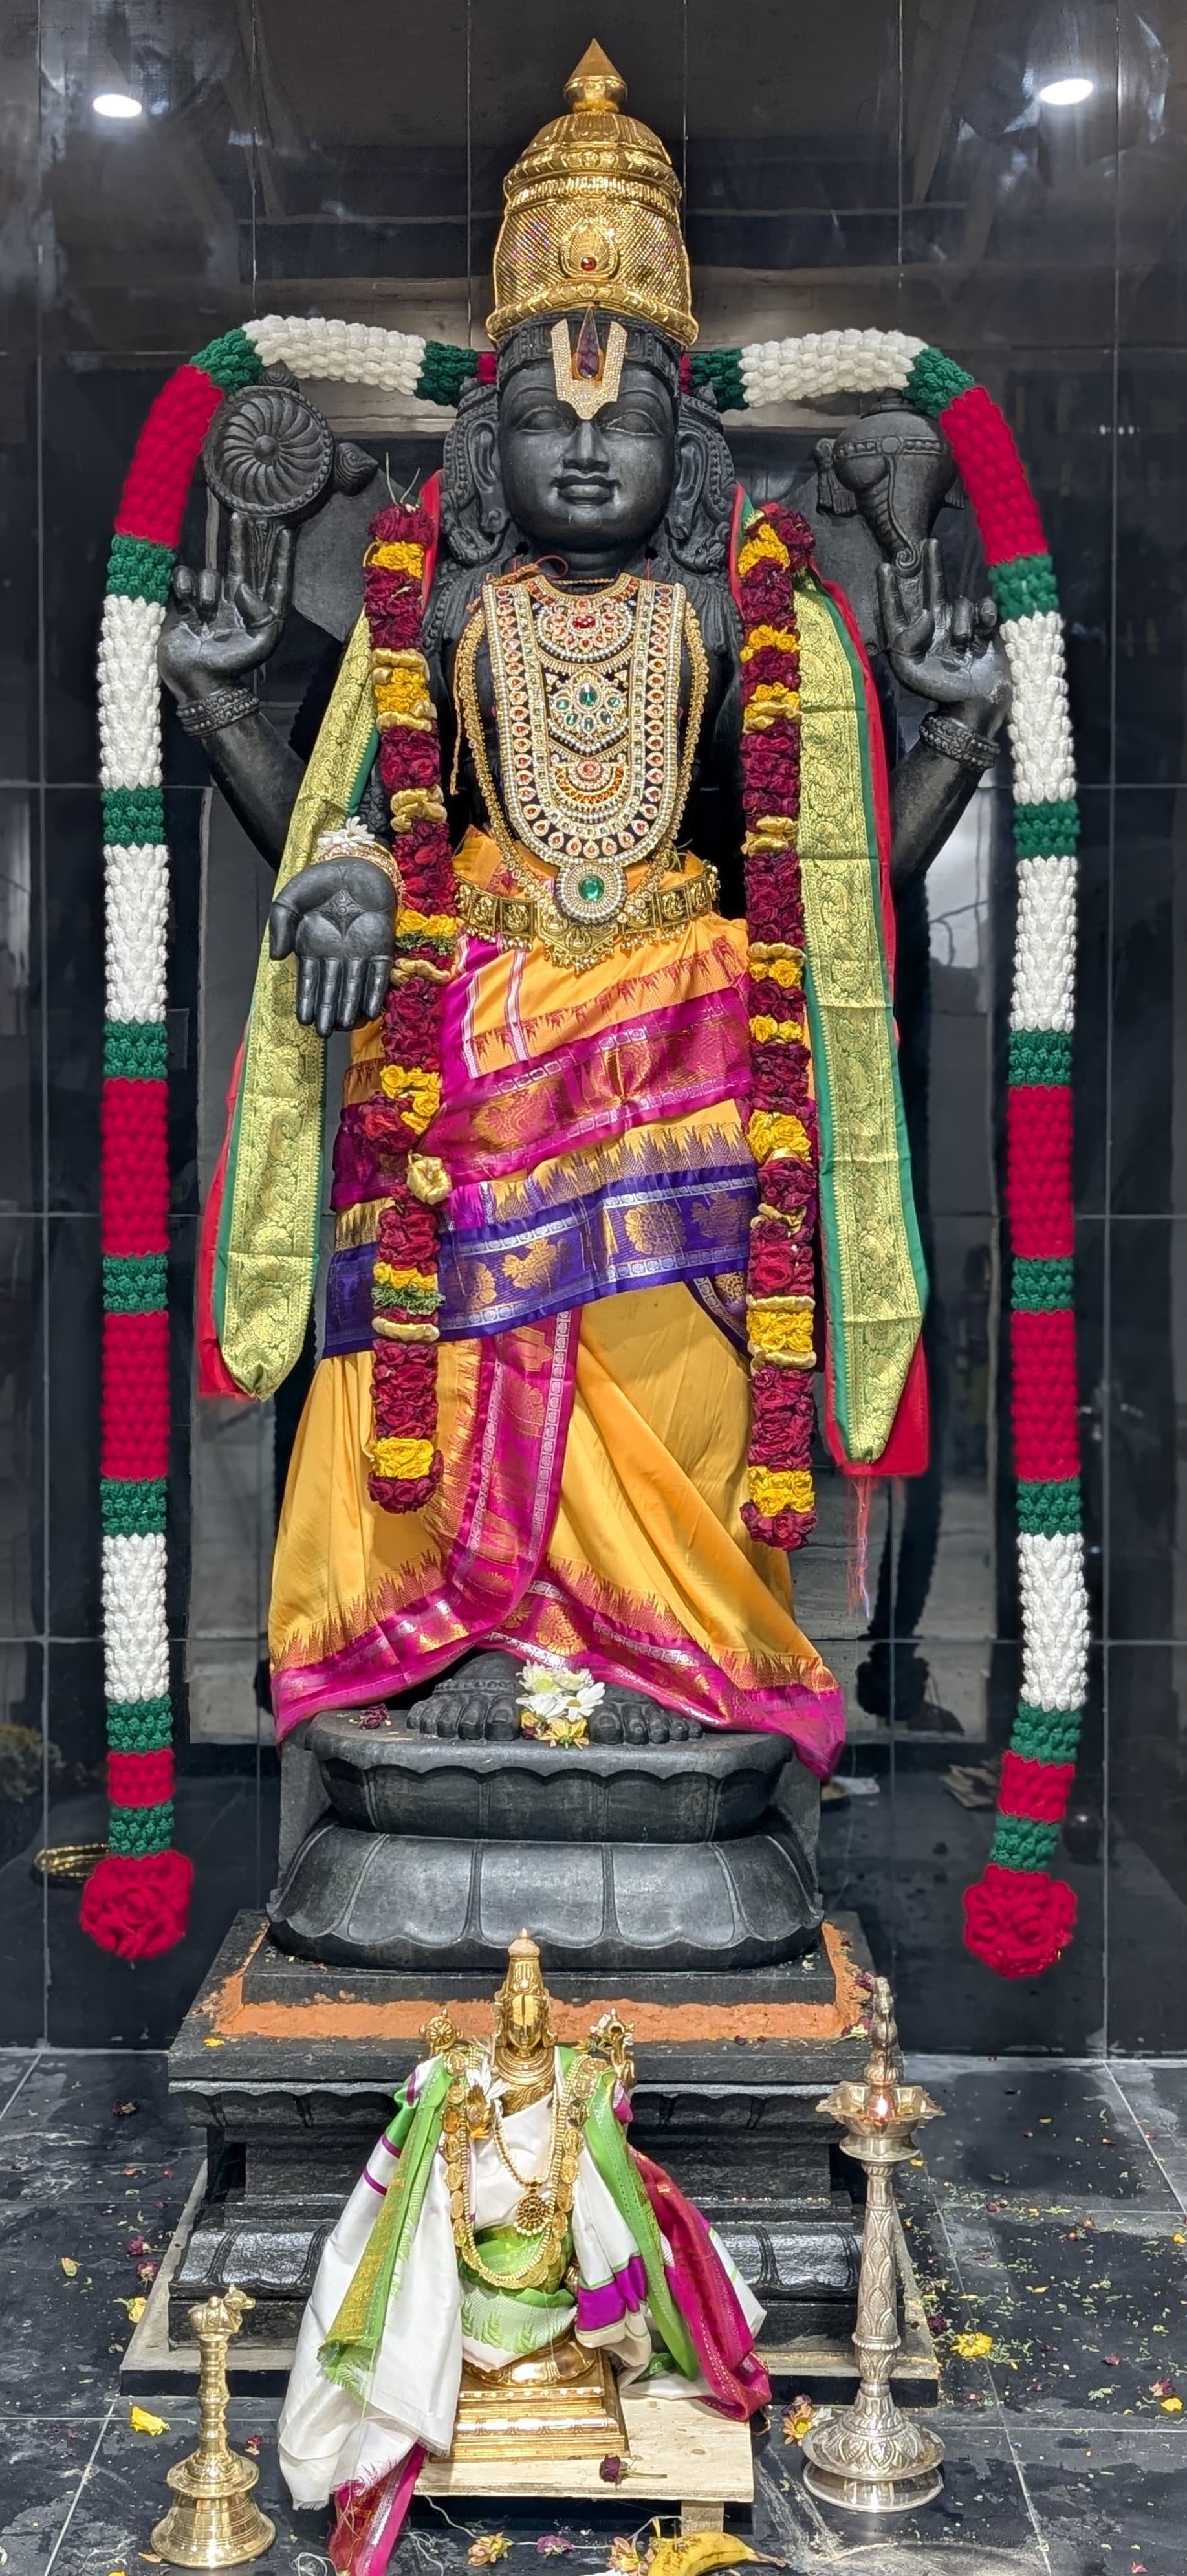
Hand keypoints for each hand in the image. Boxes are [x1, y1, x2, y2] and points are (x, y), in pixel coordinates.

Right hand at [158, 512, 293, 703]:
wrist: (199, 683)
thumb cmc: (234, 666)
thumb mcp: (261, 642)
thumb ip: (262, 612)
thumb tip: (242, 585)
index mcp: (258, 610)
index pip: (273, 576)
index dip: (280, 555)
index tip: (285, 531)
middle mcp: (234, 602)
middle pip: (241, 562)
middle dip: (242, 539)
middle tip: (242, 514)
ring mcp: (208, 602)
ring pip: (209, 573)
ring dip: (206, 586)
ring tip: (203, 611)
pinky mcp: (184, 604)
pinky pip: (184, 577)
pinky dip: (183, 583)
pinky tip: (185, 600)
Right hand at [268, 858, 393, 1036]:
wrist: (354, 863)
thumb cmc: (320, 881)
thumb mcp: (289, 898)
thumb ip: (279, 925)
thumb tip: (276, 957)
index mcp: (313, 947)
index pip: (309, 980)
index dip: (306, 1000)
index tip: (303, 1020)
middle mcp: (336, 955)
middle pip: (331, 988)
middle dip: (327, 1011)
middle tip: (323, 1033)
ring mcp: (360, 951)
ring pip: (355, 985)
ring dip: (350, 1006)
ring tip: (344, 1025)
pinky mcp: (381, 945)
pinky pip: (379, 972)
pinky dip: (376, 990)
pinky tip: (371, 1009)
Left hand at [877, 538, 1010, 732]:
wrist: (972, 705)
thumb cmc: (935, 691)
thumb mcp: (908, 668)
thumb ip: (906, 638)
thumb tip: (925, 612)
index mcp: (912, 636)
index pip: (897, 607)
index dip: (890, 588)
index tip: (884, 566)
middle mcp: (936, 626)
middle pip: (933, 588)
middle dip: (932, 565)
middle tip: (928, 543)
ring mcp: (960, 626)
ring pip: (961, 603)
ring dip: (961, 622)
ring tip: (961, 647)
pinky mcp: (984, 629)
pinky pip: (985, 607)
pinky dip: (984, 616)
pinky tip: (983, 630)